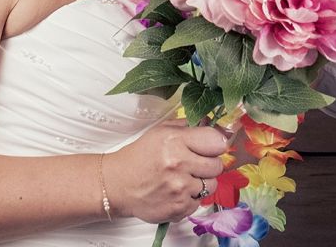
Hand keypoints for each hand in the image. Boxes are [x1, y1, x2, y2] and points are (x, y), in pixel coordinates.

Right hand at [105, 119, 226, 222]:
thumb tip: (216, 129)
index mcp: (175, 140)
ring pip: (211, 185)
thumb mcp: (161, 132)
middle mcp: (179, 164)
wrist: (118, 184)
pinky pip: (199, 202)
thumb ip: (189, 127)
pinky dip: (190, 198)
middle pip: (217, 165)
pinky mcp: (178, 208)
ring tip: (184, 178)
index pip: (217, 141)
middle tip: (193, 164)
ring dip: (201, 182)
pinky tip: (176, 191)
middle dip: (208, 164)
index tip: (210, 147)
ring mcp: (179, 188)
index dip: (215, 145)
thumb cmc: (140, 156)